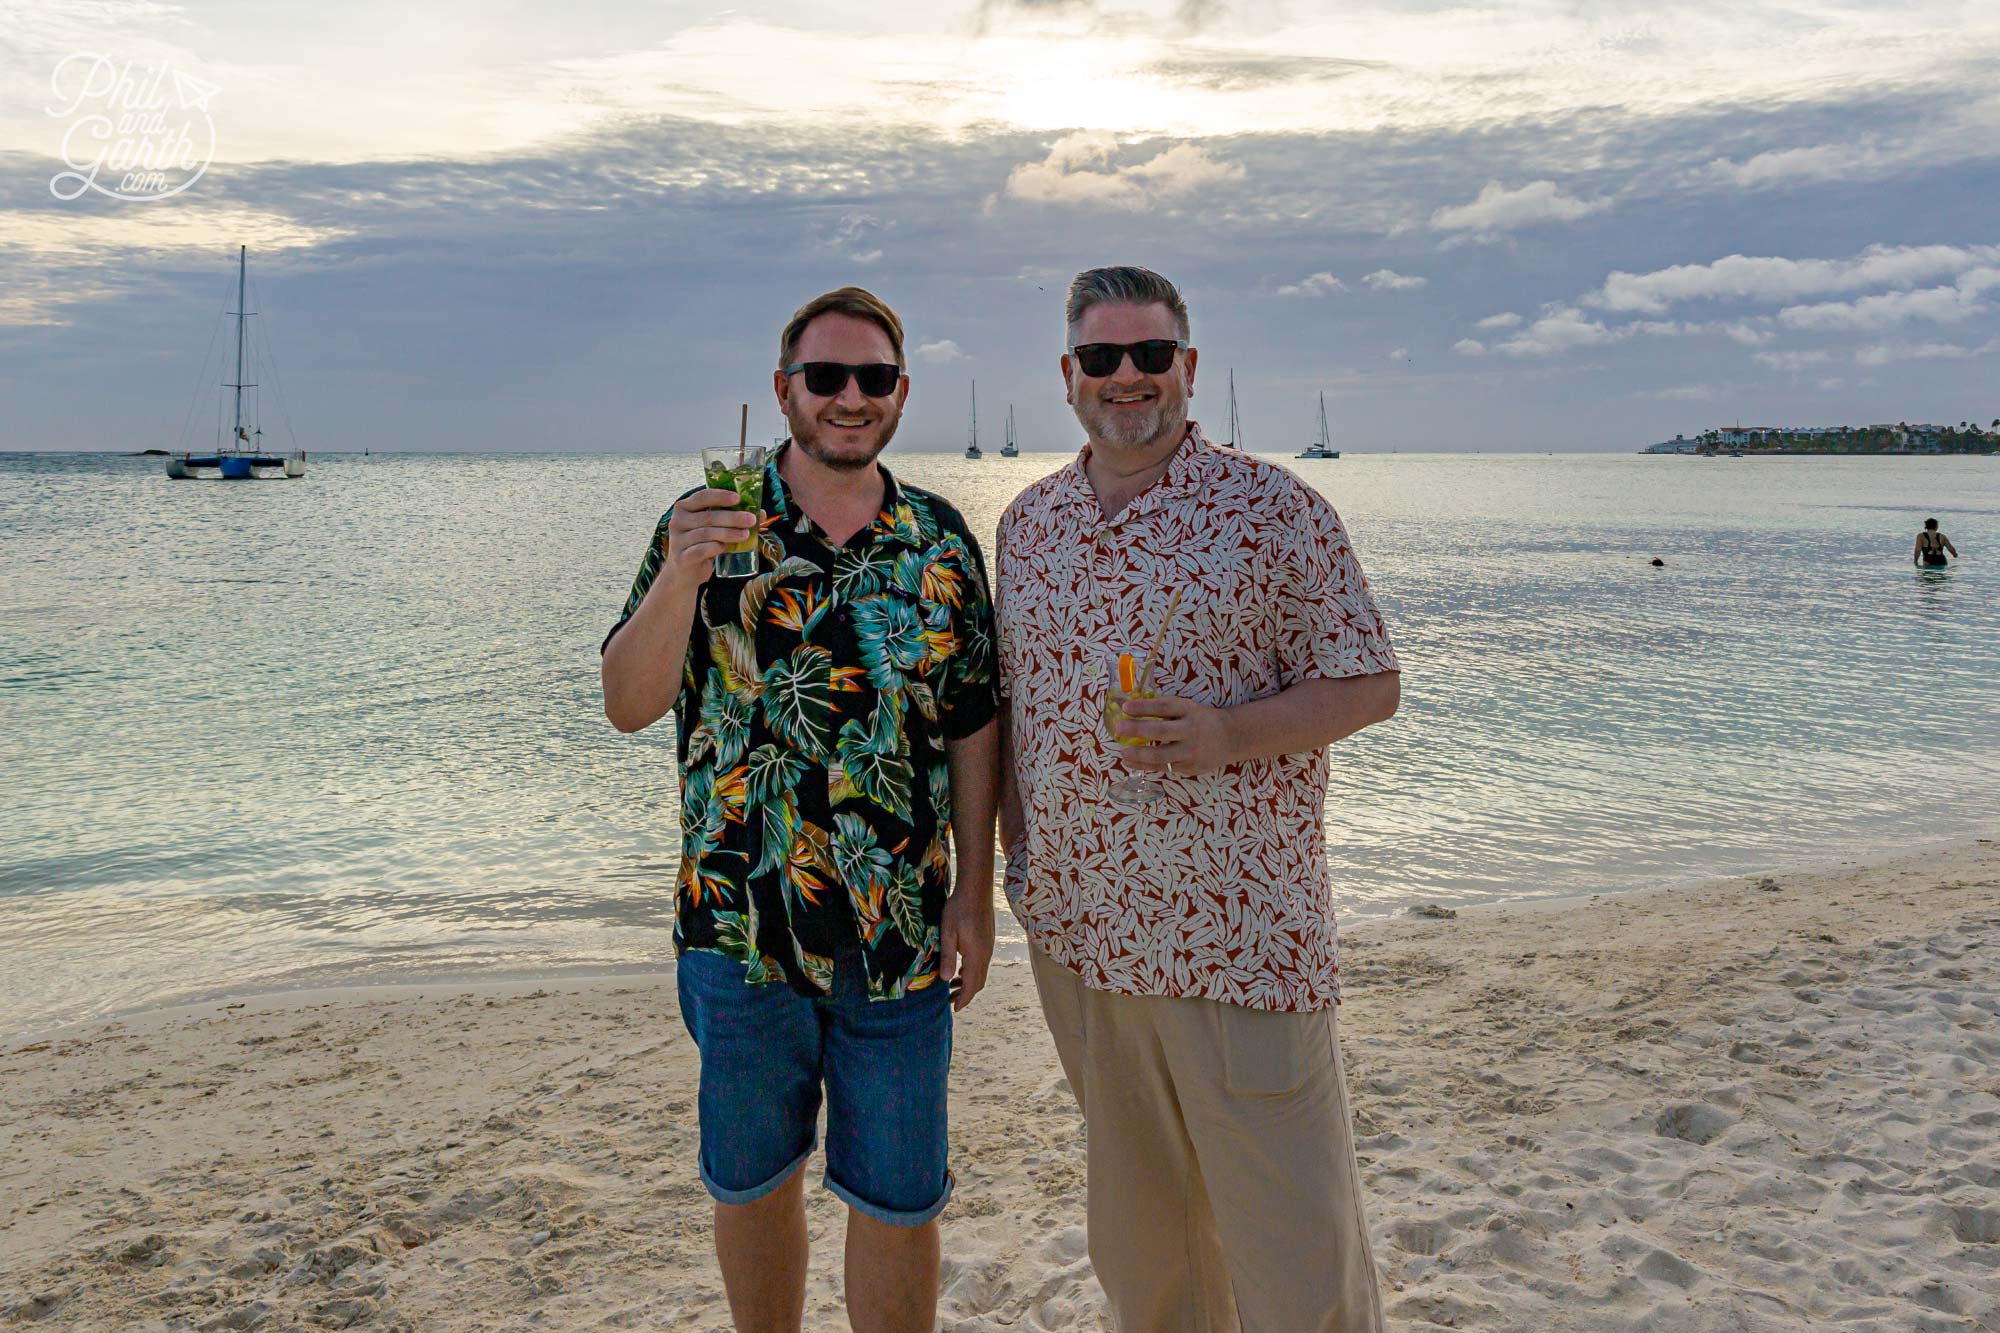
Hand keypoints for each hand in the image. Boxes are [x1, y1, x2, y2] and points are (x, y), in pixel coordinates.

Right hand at [660, 489, 761, 591]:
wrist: (685, 572)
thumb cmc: (702, 544)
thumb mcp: (715, 528)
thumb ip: (733, 518)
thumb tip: (761, 513)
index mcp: (684, 507)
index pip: (702, 497)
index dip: (720, 496)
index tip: (738, 498)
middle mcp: (677, 521)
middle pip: (708, 517)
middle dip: (732, 517)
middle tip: (750, 520)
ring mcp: (677, 540)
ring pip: (705, 534)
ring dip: (728, 533)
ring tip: (746, 535)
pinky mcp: (681, 558)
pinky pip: (699, 550)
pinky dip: (714, 548)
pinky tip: (725, 547)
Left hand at [938, 887, 993, 1011]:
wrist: (976, 890)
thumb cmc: (958, 909)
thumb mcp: (947, 933)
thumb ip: (948, 957)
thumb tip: (946, 980)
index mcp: (976, 955)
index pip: (972, 985)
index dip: (964, 999)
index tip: (954, 1009)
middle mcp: (986, 954)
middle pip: (979, 982)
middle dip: (966, 994)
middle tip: (950, 1001)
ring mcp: (988, 947)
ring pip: (980, 973)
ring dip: (968, 982)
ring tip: (952, 986)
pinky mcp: (987, 940)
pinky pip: (981, 963)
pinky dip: (971, 971)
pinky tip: (960, 968)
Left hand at [1114, 694, 1238, 773]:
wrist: (1230, 738)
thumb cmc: (1199, 719)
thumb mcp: (1185, 708)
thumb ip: (1159, 708)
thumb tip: (1125, 705)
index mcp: (1189, 710)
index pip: (1165, 706)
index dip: (1144, 707)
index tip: (1125, 706)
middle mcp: (1191, 730)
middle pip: (1162, 731)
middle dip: (1138, 730)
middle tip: (1119, 728)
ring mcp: (1190, 751)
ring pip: (1161, 756)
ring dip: (1138, 754)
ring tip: (1122, 751)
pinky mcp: (1189, 767)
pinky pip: (1163, 768)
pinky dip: (1144, 765)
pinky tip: (1130, 761)